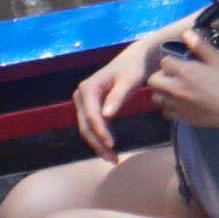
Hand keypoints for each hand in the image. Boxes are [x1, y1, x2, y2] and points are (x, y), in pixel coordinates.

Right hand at [71, 29, 171, 150]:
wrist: (137, 59)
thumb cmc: (135, 67)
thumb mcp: (130, 80)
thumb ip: (119, 96)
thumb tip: (106, 116)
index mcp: (88, 88)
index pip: (92, 116)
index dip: (100, 132)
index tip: (111, 145)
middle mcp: (81, 95)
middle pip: (85, 125)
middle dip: (97, 143)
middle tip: (112, 158)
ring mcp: (84, 101)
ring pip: (87, 128)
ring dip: (97, 144)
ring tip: (112, 158)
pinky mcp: (90, 106)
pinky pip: (92, 125)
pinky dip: (99, 137)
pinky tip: (109, 149)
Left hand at [137, 26, 218, 137]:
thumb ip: (200, 46)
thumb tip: (186, 33)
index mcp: (184, 71)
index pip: (164, 62)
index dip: (171, 60)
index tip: (180, 61)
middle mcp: (175, 88)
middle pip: (153, 81)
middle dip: (161, 76)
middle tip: (175, 75)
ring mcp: (177, 105)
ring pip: (156, 97)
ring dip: (162, 91)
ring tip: (176, 89)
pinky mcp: (182, 118)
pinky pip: (165, 111)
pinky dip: (169, 106)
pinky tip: (182, 102)